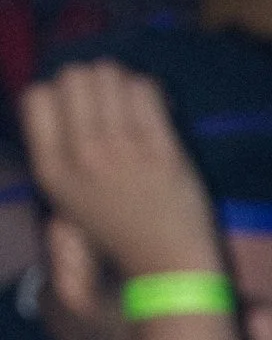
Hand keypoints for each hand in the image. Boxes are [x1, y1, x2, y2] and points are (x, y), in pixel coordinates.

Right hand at [20, 59, 219, 282]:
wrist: (167, 265)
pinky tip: (156, 113)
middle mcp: (81, 154)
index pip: (36, 95)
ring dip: (123, 84)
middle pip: (74, 75)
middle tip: (113, 106)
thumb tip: (59, 91)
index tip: (80, 110)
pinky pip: (145, 88)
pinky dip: (150, 92)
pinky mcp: (159, 148)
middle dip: (95, 82)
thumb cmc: (120, 230)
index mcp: (51, 168)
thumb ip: (57, 147)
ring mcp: (120, 149)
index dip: (59, 93)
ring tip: (134, 109)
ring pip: (109, 74)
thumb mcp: (67, 197)